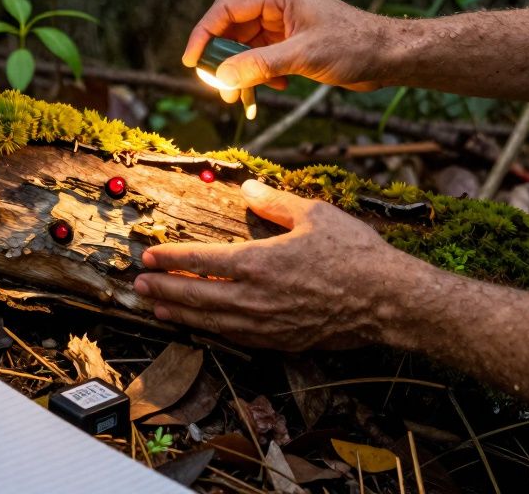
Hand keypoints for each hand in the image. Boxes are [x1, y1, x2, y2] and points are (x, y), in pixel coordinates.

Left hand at [133, 180, 421, 350]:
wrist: (388, 300)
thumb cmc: (355, 254)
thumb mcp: (315, 214)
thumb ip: (275, 201)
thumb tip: (248, 186)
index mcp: (259, 262)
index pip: (202, 260)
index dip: (171, 258)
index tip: (149, 256)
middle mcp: (256, 297)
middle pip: (197, 296)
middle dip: (164, 290)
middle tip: (139, 286)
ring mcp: (267, 324)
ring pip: (212, 322)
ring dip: (181, 315)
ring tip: (157, 310)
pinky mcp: (282, 342)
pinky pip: (236, 338)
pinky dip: (212, 332)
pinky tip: (202, 328)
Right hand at [183, 0, 393, 101]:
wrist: (389, 56)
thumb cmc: (354, 45)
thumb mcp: (302, 56)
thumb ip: (259, 65)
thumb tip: (221, 77)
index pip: (226, 9)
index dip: (203, 34)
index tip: (191, 61)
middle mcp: (277, 5)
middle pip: (232, 30)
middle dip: (223, 60)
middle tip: (218, 88)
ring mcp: (284, 24)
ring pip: (246, 48)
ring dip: (241, 72)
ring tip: (241, 97)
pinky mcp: (293, 43)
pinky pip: (263, 58)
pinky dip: (261, 75)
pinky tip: (274, 89)